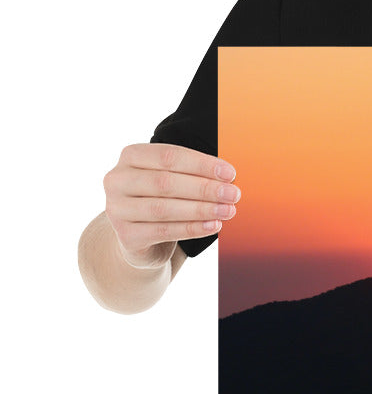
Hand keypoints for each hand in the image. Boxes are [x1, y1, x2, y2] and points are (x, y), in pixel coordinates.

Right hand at [103, 143, 239, 267]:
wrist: (140, 237)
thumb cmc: (164, 198)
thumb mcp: (174, 179)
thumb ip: (194, 173)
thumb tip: (229, 177)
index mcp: (131, 156)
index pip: (168, 156)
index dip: (201, 164)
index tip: (230, 173)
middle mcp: (117, 180)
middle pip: (165, 182)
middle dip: (204, 188)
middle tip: (233, 194)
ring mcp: (117, 209)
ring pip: (164, 208)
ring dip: (201, 209)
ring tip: (228, 211)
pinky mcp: (126, 235)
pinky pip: (164, 231)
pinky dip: (192, 228)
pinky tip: (214, 226)